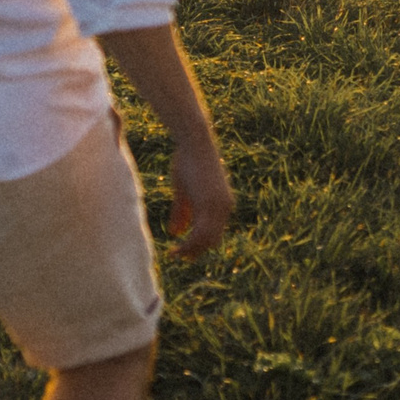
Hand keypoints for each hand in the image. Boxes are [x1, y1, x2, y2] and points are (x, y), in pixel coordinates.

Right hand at [166, 139, 233, 261]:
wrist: (195, 143)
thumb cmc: (188, 162)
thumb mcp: (184, 191)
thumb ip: (182, 212)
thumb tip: (175, 232)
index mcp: (223, 204)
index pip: (214, 233)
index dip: (199, 245)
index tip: (183, 251)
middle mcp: (224, 208)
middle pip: (212, 240)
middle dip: (195, 250)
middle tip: (178, 257)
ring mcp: (218, 207)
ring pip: (206, 240)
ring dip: (190, 250)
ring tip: (175, 255)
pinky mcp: (209, 204)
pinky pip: (200, 233)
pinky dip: (189, 245)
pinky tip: (176, 249)